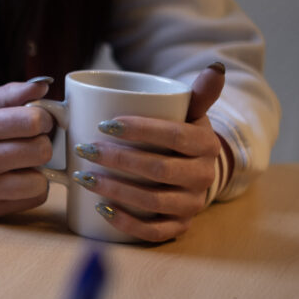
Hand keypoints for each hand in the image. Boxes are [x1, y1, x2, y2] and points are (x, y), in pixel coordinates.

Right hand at [0, 80, 55, 216]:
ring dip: (38, 169)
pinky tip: (16, 178)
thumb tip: (43, 88)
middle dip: (42, 143)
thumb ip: (10, 93)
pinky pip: (34, 198)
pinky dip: (32, 187)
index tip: (38, 121)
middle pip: (40, 151)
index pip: (32, 121)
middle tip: (30, 141)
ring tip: (22, 161)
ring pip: (40, 180)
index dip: (45, 119)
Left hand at [73, 64, 225, 241]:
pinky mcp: (178, 227)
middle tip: (84, 149)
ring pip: (152, 202)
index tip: (104, 124)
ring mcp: (191, 205)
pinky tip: (100, 208)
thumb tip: (215, 67)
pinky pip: (153, 232)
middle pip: (158, 170)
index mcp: (206, 146)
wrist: (196, 172)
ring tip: (83, 176)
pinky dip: (125, 222)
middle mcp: (203, 178)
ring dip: (114, 190)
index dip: (139, 130)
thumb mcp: (191, 114)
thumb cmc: (181, 138)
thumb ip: (198, 94)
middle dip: (117, 160)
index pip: (173, 136)